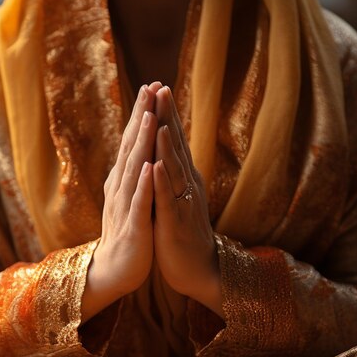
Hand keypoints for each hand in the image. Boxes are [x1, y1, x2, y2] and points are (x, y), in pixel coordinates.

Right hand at [82, 84, 160, 321]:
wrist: (114, 270)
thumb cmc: (127, 232)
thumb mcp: (130, 197)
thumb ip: (132, 173)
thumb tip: (137, 148)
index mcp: (124, 180)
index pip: (132, 142)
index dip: (141, 114)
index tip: (151, 86)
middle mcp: (122, 188)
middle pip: (131, 147)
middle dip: (140, 116)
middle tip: (149, 86)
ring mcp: (126, 207)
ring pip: (134, 169)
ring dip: (140, 142)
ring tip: (148, 116)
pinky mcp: (134, 227)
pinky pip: (139, 203)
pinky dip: (143, 185)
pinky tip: (148, 167)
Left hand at [152, 86, 221, 314]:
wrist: (200, 269)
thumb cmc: (184, 232)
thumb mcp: (178, 196)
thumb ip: (173, 173)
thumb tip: (165, 149)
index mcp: (184, 178)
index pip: (174, 141)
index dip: (166, 114)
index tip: (156, 87)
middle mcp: (187, 185)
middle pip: (177, 146)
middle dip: (168, 117)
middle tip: (160, 87)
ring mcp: (183, 203)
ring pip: (174, 169)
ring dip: (167, 143)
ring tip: (160, 118)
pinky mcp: (176, 223)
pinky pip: (168, 200)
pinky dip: (162, 182)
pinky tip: (156, 166)